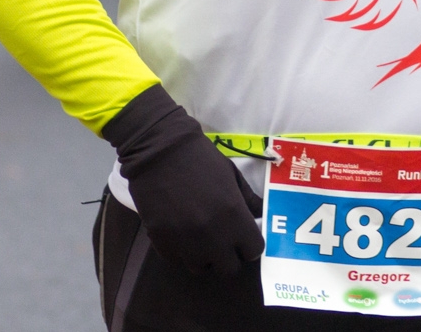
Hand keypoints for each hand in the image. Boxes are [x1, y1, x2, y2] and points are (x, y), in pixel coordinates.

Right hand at [102, 86, 263, 276]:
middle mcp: (212, 236)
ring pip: (201, 268)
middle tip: (223, 241)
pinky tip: (180, 232)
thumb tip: (261, 214)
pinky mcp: (162, 243)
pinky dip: (181, 251)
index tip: (243, 238)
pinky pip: (177, 260)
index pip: (253, 250)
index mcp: (234, 217)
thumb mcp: (231, 174)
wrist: (159, 151)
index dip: (250, 245)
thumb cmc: (200, 158)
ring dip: (204, 256)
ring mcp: (186, 243)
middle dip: (229, 256)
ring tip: (199, 237)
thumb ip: (248, 199)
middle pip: (229, 269)